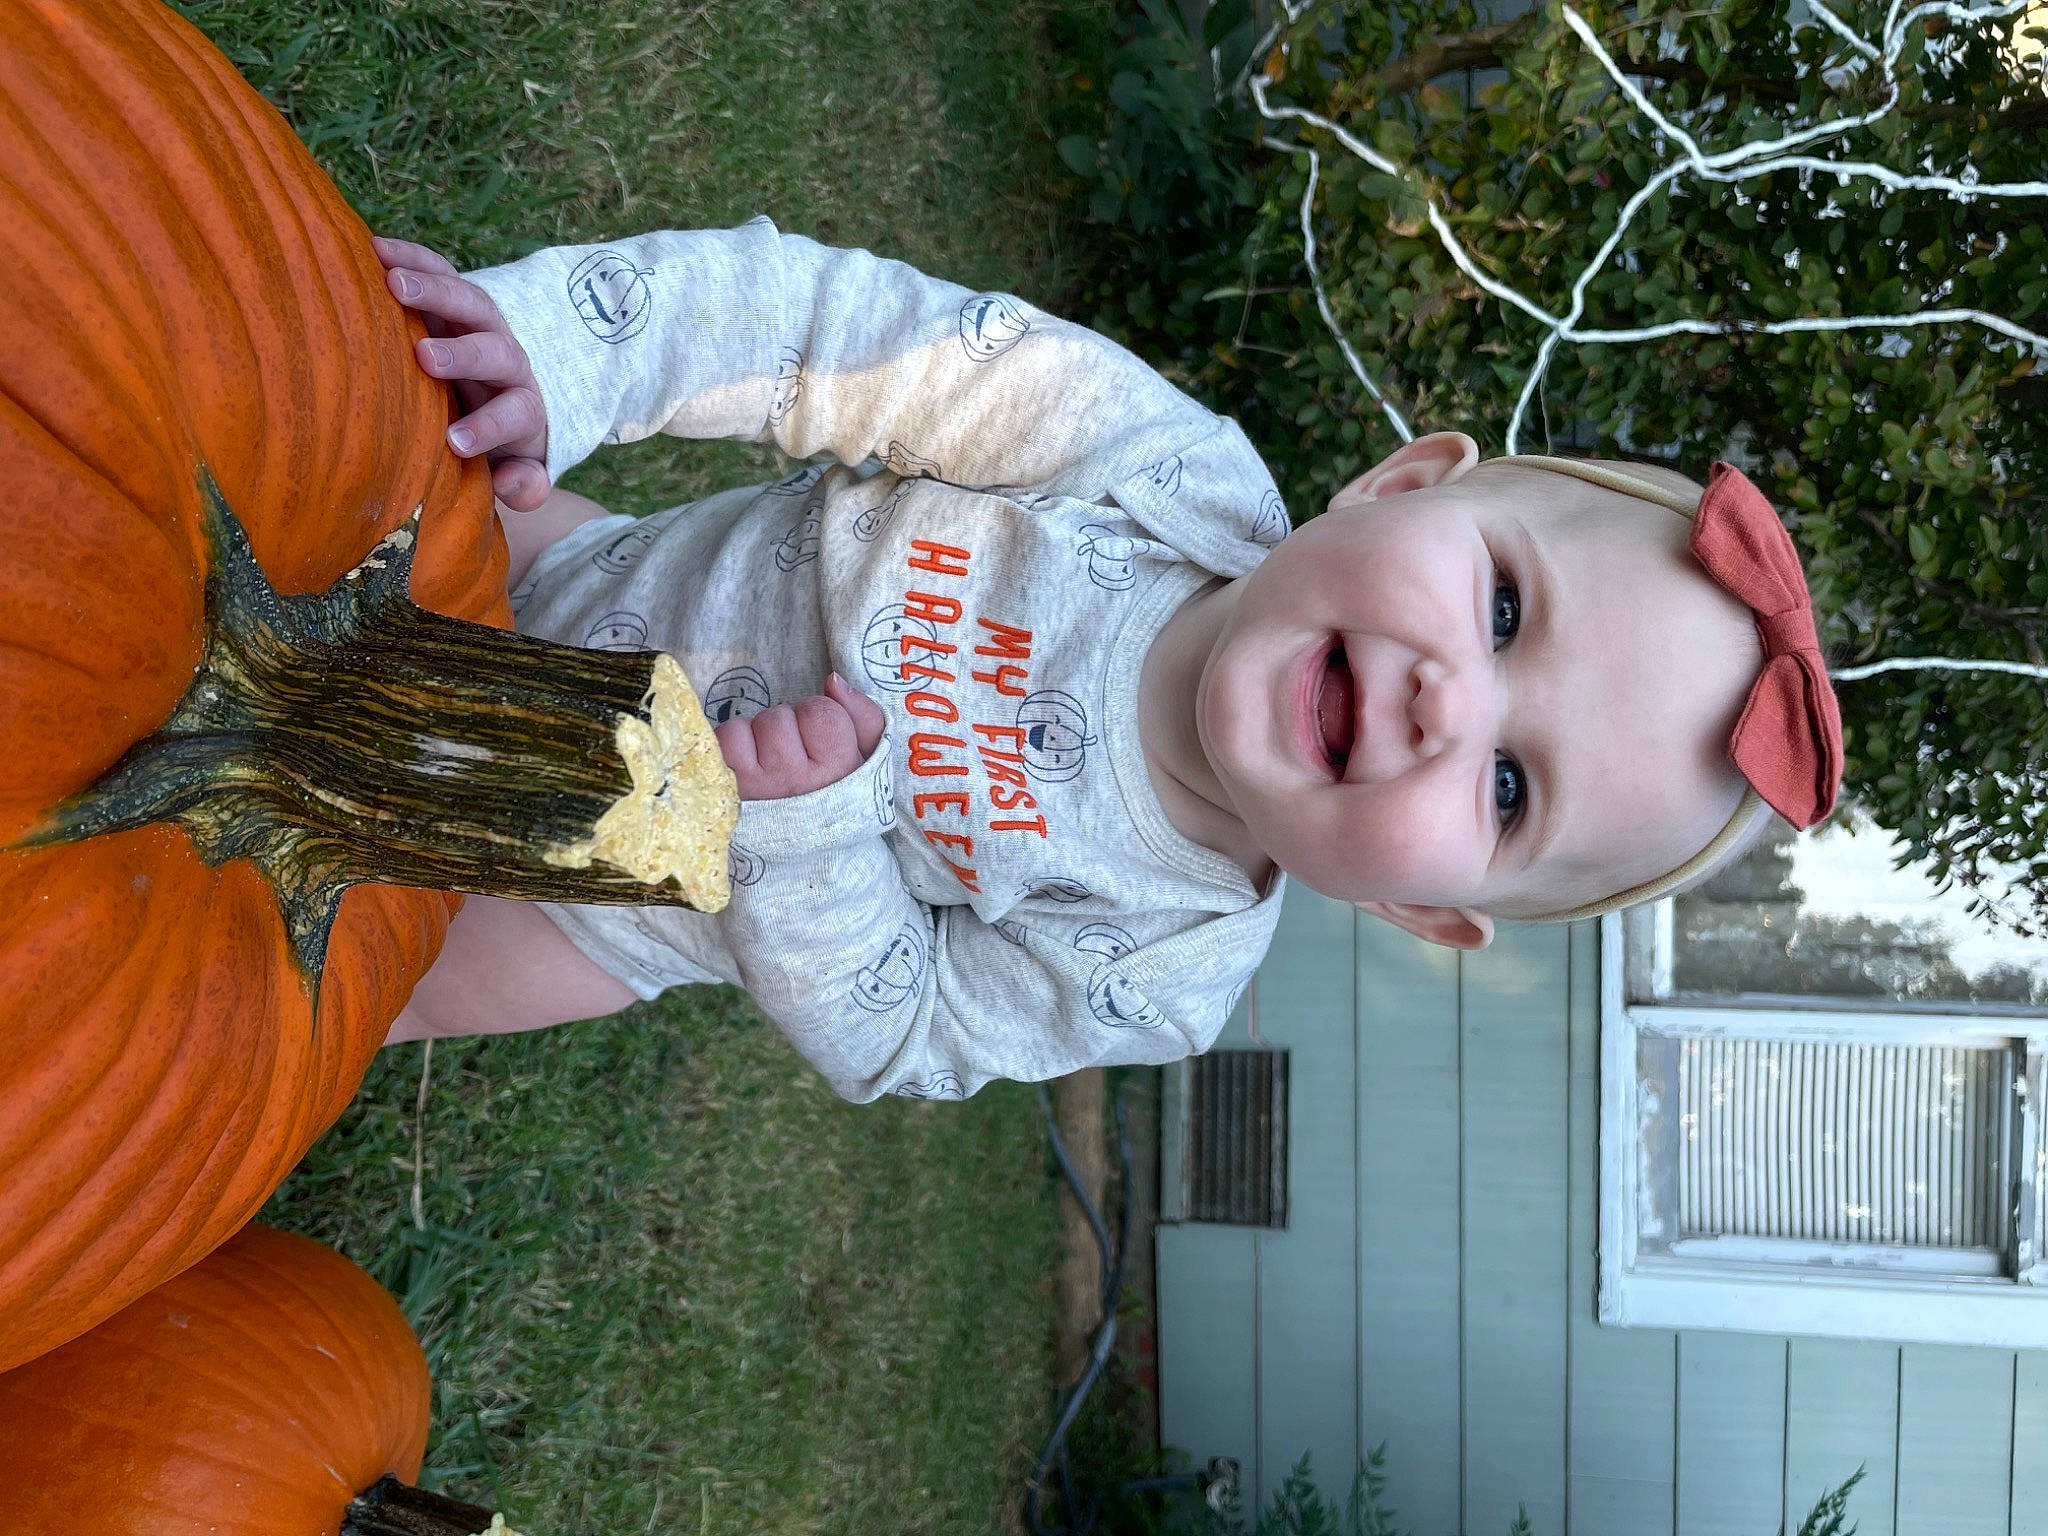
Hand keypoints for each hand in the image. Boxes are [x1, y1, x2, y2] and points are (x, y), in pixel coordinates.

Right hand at [372, 234, 552, 511]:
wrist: (502, 395)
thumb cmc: (500, 446)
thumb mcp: (518, 470)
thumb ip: (523, 483)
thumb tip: (512, 484)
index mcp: (524, 407)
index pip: (516, 413)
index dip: (490, 426)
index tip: (455, 442)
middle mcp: (508, 362)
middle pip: (497, 350)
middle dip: (465, 353)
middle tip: (427, 356)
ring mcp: (483, 325)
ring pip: (470, 302)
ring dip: (435, 289)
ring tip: (391, 280)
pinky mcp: (457, 301)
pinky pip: (442, 272)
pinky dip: (413, 258)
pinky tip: (375, 249)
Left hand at [716, 674, 886, 800]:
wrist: (809, 858)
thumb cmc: (837, 798)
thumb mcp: (867, 762)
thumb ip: (864, 716)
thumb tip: (833, 680)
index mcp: (836, 772)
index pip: (820, 712)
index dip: (817, 717)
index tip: (818, 740)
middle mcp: (795, 781)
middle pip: (779, 718)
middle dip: (785, 728)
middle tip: (792, 755)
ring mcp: (757, 787)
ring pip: (747, 727)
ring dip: (755, 737)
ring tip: (767, 762)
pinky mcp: (727, 791)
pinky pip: (723, 742)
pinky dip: (732, 748)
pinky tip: (746, 768)